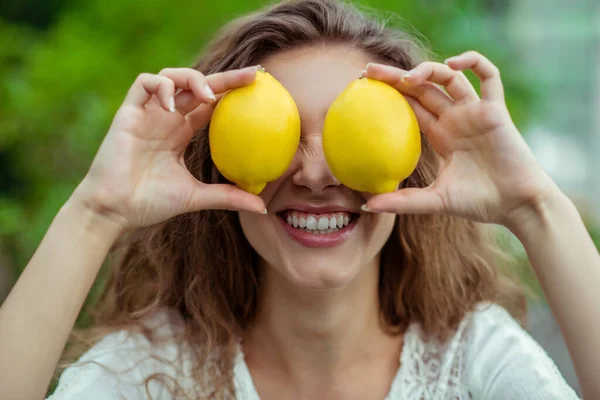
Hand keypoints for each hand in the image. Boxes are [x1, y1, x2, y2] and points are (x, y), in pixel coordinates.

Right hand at [73, 65, 266, 229]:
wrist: (114, 210)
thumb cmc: (150, 203)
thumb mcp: (196, 197)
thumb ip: (227, 196)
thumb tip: (262, 206)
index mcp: (181, 133)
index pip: (210, 104)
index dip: (231, 93)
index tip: (259, 89)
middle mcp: (166, 118)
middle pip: (198, 86)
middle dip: (225, 77)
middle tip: (253, 75)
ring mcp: (148, 113)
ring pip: (171, 76)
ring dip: (192, 78)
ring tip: (209, 96)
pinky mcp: (129, 113)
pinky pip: (143, 83)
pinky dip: (161, 86)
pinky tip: (173, 104)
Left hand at [362, 51, 555, 226]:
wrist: (516, 205)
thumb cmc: (478, 203)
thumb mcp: (434, 201)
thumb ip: (402, 202)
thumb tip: (367, 205)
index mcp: (440, 135)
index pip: (409, 106)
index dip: (389, 94)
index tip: (363, 88)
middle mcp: (455, 119)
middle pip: (422, 88)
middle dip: (395, 77)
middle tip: (368, 70)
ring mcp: (475, 112)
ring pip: (449, 78)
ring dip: (428, 70)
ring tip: (406, 78)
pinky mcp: (496, 110)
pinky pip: (489, 76)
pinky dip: (474, 62)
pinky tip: (453, 64)